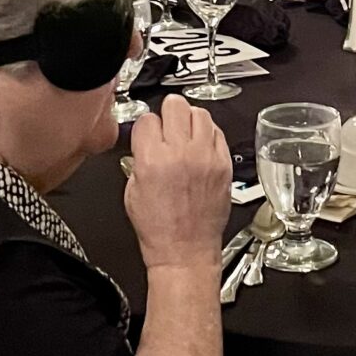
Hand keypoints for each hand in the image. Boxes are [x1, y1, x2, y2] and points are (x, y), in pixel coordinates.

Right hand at [126, 95, 232, 269]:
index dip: (146, 126)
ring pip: (200, 113)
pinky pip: (218, 133)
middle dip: (168, 113)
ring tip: (185, 134)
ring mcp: (206, 157)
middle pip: (176, 104)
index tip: (148, 134)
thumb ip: (138, 159)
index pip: (148, 118)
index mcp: (152, 160)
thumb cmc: (159, 229)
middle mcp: (181, 154)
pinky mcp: (224, 164)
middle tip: (167, 126)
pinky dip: (208, 135)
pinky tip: (200, 146)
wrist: (185, 251)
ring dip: (190, 120)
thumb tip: (144, 142)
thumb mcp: (132, 191)